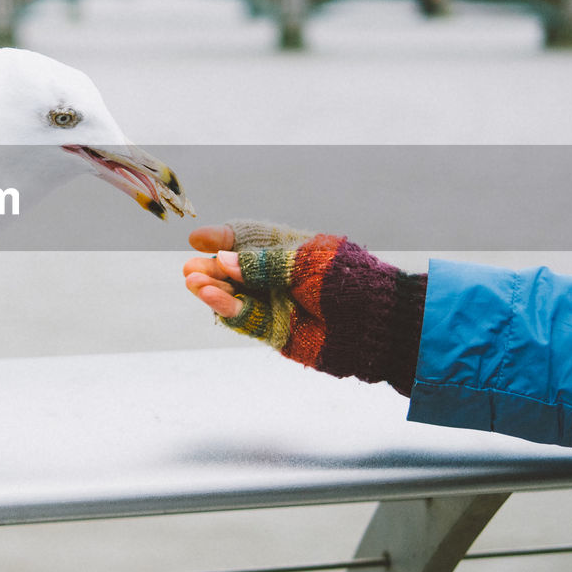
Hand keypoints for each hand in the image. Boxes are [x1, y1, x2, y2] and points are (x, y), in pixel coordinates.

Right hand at [182, 220, 425, 395]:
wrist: (380, 325)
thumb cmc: (350, 283)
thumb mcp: (304, 264)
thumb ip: (263, 264)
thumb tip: (223, 261)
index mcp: (289, 251)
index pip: (249, 240)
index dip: (223, 239)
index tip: (199, 239)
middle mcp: (278, 277)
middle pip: (235, 270)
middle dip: (211, 268)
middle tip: (191, 268)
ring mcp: (276, 304)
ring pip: (234, 296)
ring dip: (212, 289)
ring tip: (193, 282)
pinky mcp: (275, 332)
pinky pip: (246, 320)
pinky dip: (227, 310)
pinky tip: (212, 298)